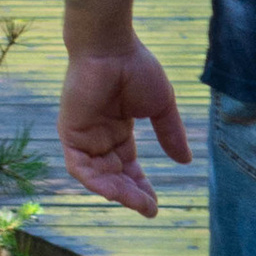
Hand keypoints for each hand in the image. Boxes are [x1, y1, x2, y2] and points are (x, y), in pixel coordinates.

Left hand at [57, 41, 191, 214]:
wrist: (111, 48)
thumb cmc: (135, 68)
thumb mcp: (161, 106)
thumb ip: (170, 134)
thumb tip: (186, 161)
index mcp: (117, 131)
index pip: (128, 167)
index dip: (141, 186)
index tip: (154, 203)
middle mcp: (99, 137)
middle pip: (114, 175)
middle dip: (131, 194)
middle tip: (149, 207)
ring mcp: (83, 136)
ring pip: (97, 176)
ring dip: (116, 192)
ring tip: (137, 202)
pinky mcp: (69, 133)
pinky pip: (79, 167)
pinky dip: (95, 181)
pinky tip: (114, 191)